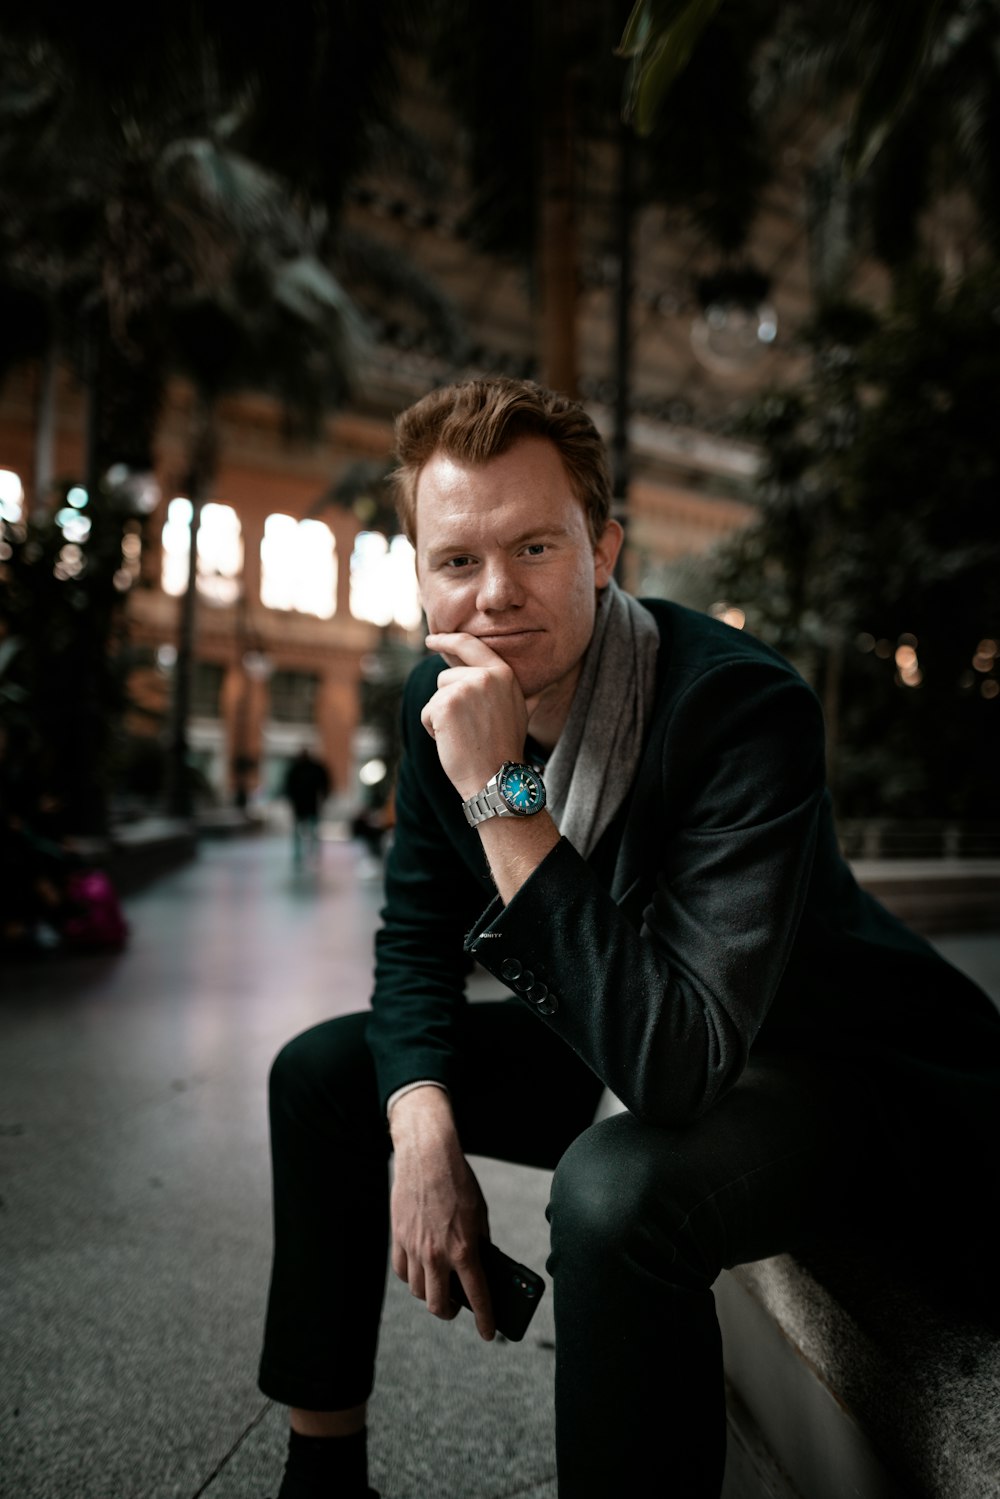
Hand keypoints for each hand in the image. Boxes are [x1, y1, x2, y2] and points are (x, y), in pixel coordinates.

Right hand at [389, 1086, 495, 1339]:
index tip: (489, 1332)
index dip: (486, 1320)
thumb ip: (479, 1243)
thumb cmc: (459, 1182)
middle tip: (459, 1308)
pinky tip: (421, 1271)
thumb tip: (479, 1265)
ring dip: (431, 1295)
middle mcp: (437, 1254)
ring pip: (419, 1291)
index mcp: (464, 1249)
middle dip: (451, 1312)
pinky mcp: (398, 1237)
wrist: (428, 1156)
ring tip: (440, 1287)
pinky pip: (402, 1271)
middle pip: (439, 1305)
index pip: (478, 1296)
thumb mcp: (480, 1214)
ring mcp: (414, 1248)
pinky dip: (412, 1277)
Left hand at [421, 632, 532, 799]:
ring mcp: (465, 688)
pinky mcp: (445, 704)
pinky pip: (428, 712)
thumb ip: (519, 691)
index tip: (432, 639)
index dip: (447, 639)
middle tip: (470, 729)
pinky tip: (454, 741)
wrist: (496, 777)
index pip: (469, 645)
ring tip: (465, 735)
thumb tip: (543, 683)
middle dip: (449, 702)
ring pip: (436, 696)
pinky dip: (433, 729)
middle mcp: (485, 676)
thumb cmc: (503, 747)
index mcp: (503, 674)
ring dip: (442, 717)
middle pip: (446, 677)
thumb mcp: (519, 712)